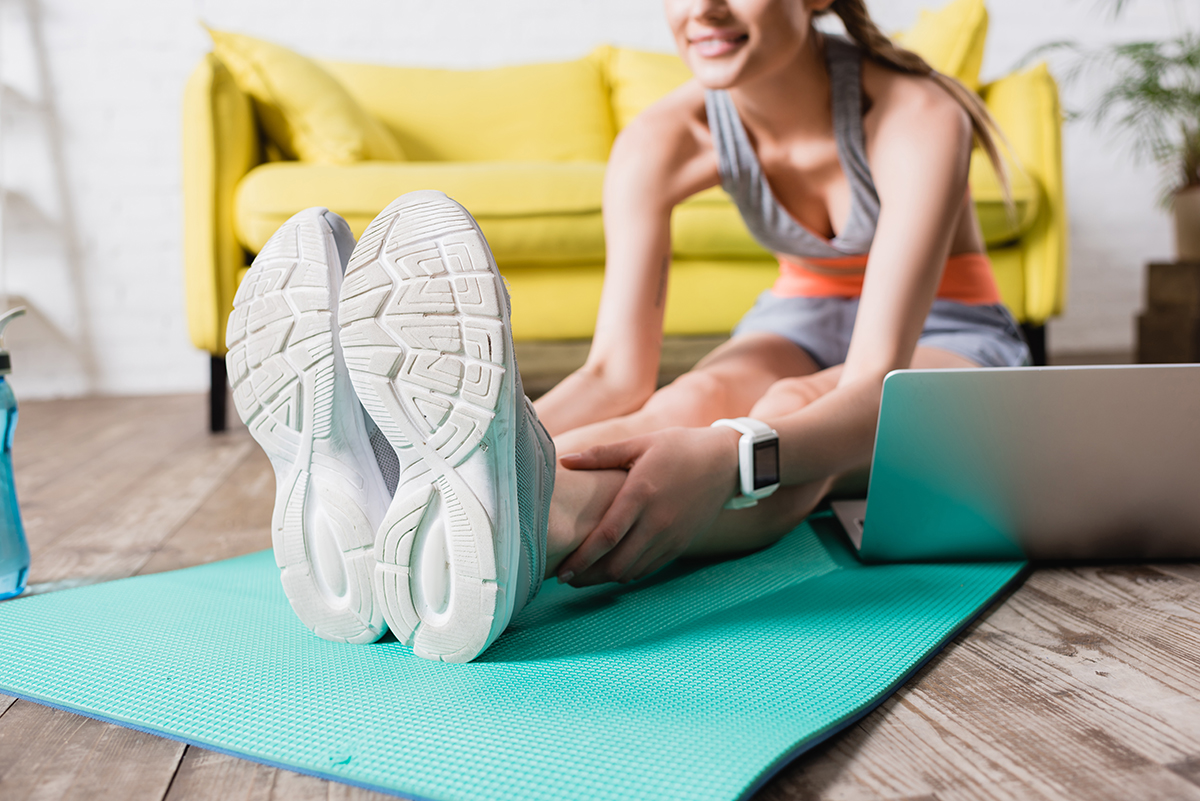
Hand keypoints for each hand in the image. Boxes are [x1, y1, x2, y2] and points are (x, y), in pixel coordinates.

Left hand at [555, 426, 741, 585]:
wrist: (727, 462)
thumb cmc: (680, 448)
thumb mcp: (640, 444)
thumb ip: (600, 455)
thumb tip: (564, 459)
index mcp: (641, 493)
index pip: (606, 537)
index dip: (582, 558)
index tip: (561, 570)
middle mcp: (657, 521)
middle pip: (616, 563)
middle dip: (588, 576)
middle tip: (567, 576)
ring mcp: (671, 536)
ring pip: (632, 571)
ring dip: (606, 578)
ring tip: (586, 576)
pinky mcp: (681, 544)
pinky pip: (650, 569)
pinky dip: (629, 573)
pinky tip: (614, 568)